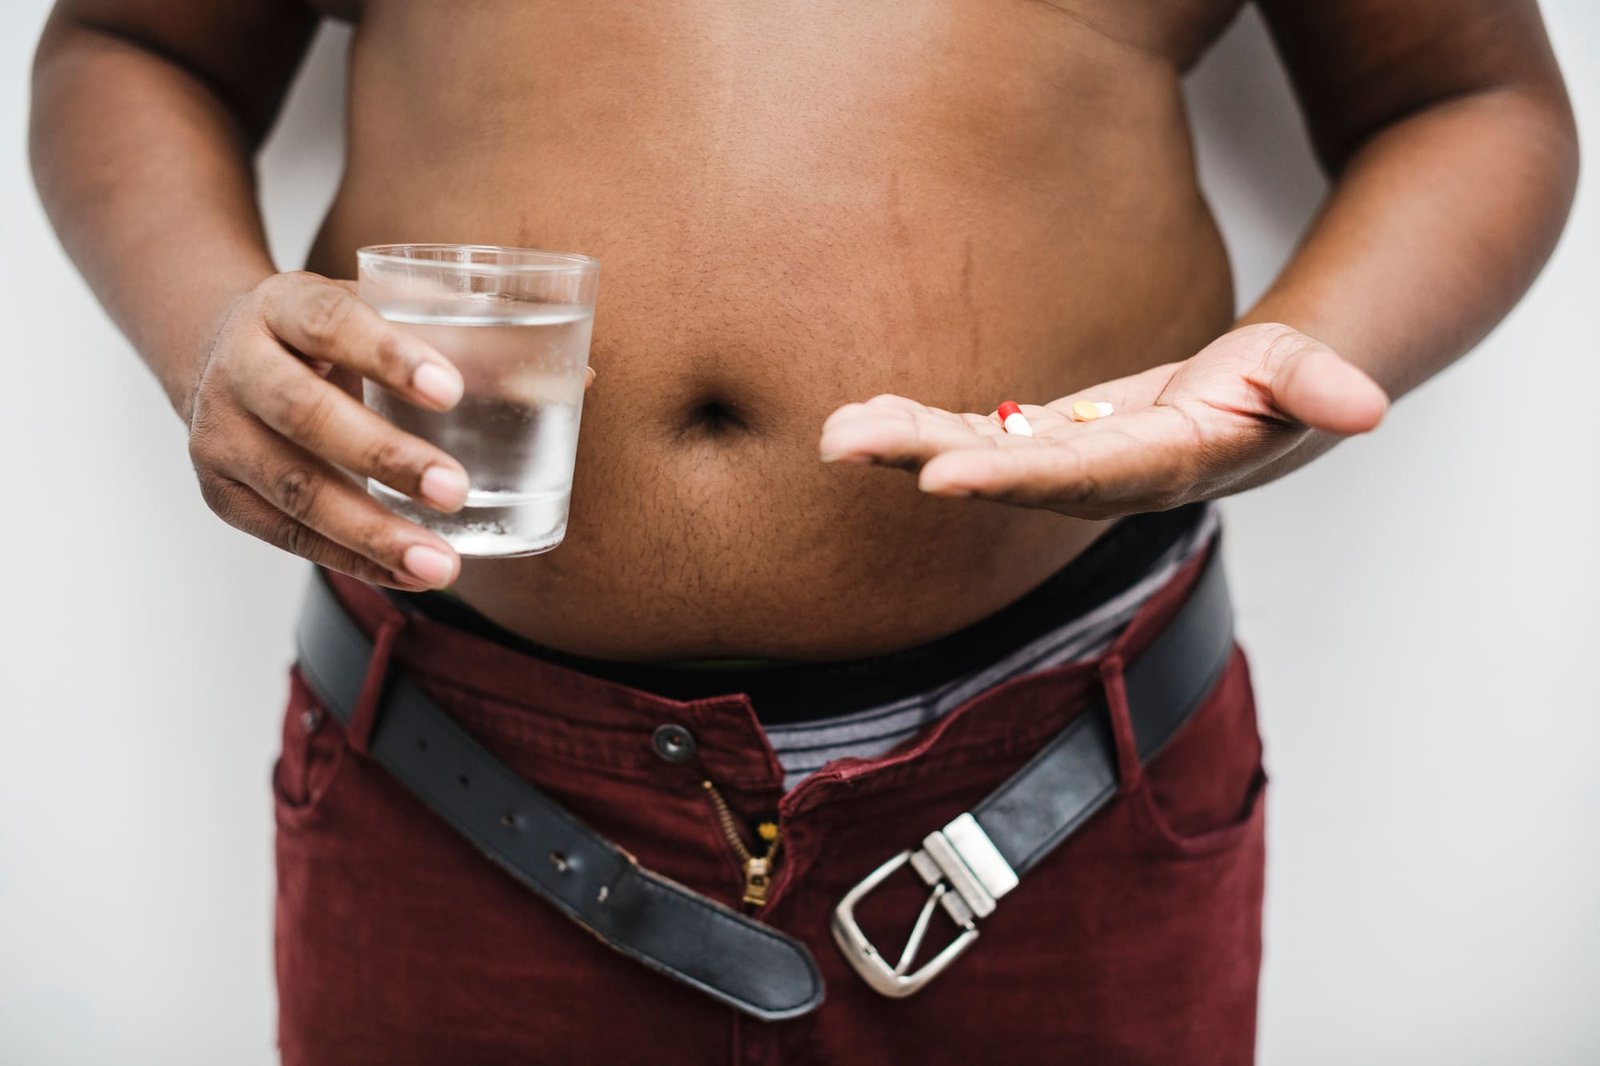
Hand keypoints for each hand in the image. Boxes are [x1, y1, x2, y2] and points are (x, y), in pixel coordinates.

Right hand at [187, 271, 469, 589]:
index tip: (452, 391)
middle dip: (384, 457)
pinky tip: (406, 574)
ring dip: (373, 532)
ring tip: (442, 564)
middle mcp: (237, 364)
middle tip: (457, 490)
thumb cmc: (331, 336)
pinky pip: (288, 535)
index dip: (387, 355)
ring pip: (294, 488)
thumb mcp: (380, 312)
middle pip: (303, 413)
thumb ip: (462, 337)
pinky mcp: (222, 493)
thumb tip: (570, 379)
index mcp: (281, 303)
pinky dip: (352, 559)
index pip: (328, 321)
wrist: (224, 354)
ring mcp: (220, 433)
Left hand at [818, 323, 1388, 518]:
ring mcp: (1060, 466)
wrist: (1246, 417)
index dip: (1012, 476)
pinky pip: (970, 435)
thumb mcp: (1301, 377)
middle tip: (845, 443)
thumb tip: (1366, 409)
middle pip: (1002, 474)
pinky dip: (918, 427)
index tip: (944, 474)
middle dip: (923, 458)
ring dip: (903, 446)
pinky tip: (863, 419)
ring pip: (973, 457)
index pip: (1077, 478)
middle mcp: (1095, 480)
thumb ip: (1321, 386)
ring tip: (835, 433)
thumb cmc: (1272, 393)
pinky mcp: (1040, 444)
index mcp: (1154, 469)